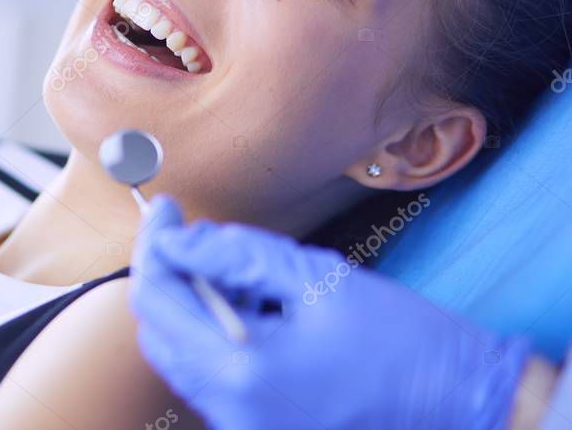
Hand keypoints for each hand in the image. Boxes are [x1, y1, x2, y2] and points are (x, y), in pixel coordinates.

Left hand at [129, 195, 531, 429]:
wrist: (464, 405)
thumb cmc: (402, 342)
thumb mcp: (316, 278)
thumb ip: (236, 255)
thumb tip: (177, 238)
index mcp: (240, 372)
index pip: (159, 300)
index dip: (155, 246)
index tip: (166, 210)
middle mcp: (230, 411)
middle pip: (162, 333)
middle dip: (170, 275)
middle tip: (191, 232)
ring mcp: (243, 427)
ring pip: (185, 356)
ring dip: (195, 305)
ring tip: (236, 269)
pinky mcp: (260, 429)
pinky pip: (215, 376)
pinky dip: (218, 334)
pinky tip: (253, 305)